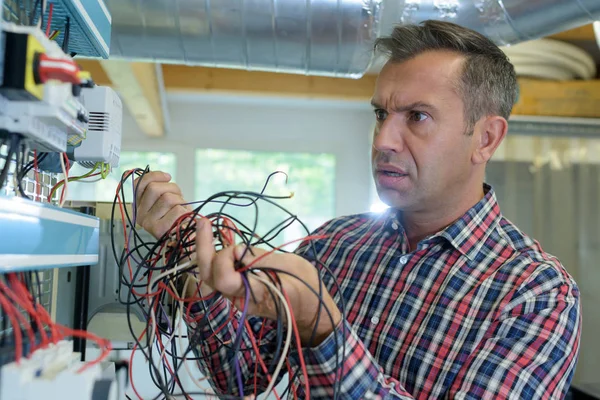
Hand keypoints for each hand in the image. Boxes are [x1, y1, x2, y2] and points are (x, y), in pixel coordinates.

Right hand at [133, 171, 190, 238]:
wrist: (185, 237)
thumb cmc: (177, 216)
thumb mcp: (167, 201)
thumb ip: (162, 190)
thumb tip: (165, 176)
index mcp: (139, 205)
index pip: (139, 184)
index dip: (154, 176)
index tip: (168, 177)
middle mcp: (140, 214)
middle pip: (154, 188)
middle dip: (172, 188)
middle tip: (178, 197)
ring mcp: (148, 222)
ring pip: (167, 198)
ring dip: (180, 201)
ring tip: (181, 210)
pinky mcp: (158, 229)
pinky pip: (176, 210)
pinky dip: (185, 211)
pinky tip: (183, 218)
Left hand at [195, 218, 341, 345]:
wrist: (308, 311)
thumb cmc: (306, 287)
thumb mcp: (292, 266)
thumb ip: (263, 259)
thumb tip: (237, 251)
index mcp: (257, 293)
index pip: (226, 280)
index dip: (226, 259)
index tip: (240, 248)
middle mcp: (241, 298)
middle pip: (210, 276)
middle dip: (204, 248)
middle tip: (204, 222)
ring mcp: (236, 296)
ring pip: (209, 275)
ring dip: (205, 249)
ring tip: (205, 224)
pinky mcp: (237, 291)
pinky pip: (217, 274)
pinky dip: (213, 255)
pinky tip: (213, 237)